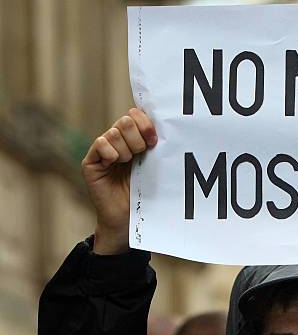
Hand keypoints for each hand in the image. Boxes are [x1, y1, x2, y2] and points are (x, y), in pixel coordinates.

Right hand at [81, 108, 156, 253]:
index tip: (154, 140)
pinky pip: (101, 144)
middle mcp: (117, 142)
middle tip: (141, 153)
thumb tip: (167, 128)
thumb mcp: (154, 166)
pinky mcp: (92, 162)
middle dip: (137, 137)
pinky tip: (115, 162)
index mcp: (133, 140)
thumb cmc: (145, 194)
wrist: (129, 218)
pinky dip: (111, 151)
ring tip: (128, 163)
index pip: (136, 115)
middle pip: (126, 120)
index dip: (146, 123)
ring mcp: (103, 151)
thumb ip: (155, 147)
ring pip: (115, 132)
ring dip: (126, 148)